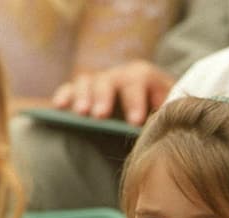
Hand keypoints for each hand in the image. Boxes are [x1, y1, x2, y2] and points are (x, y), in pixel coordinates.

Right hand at [50, 60, 174, 124]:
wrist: (151, 111)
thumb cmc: (162, 115)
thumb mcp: (169, 114)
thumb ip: (165, 117)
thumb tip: (160, 131)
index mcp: (143, 77)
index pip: (138, 81)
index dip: (136, 100)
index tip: (135, 122)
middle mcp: (118, 75)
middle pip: (109, 80)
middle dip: (104, 97)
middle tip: (100, 116)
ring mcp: (98, 82)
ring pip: (86, 82)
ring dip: (82, 97)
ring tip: (80, 114)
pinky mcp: (81, 92)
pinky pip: (69, 90)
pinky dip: (64, 96)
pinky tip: (58, 107)